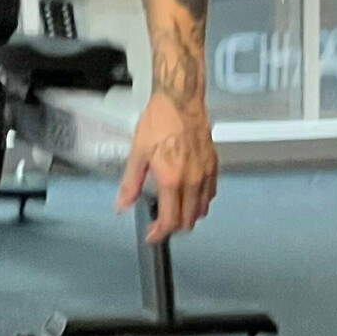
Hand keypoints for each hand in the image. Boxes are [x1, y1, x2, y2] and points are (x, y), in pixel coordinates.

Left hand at [116, 93, 217, 245]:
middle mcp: (192, 181)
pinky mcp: (213, 164)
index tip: (152, 235)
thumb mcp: (137, 153)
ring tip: (174, 210)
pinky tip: (190, 194)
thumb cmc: (159, 121)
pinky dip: (201, 201)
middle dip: (173, 227)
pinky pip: (211, 193)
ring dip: (188, 216)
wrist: (180, 100)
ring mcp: (205, 174)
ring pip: (202, 209)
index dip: (160, 233)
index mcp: (171, 180)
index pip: (170, 221)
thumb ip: (130, 183)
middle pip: (188, 220)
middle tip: (159, 223)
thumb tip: (122, 204)